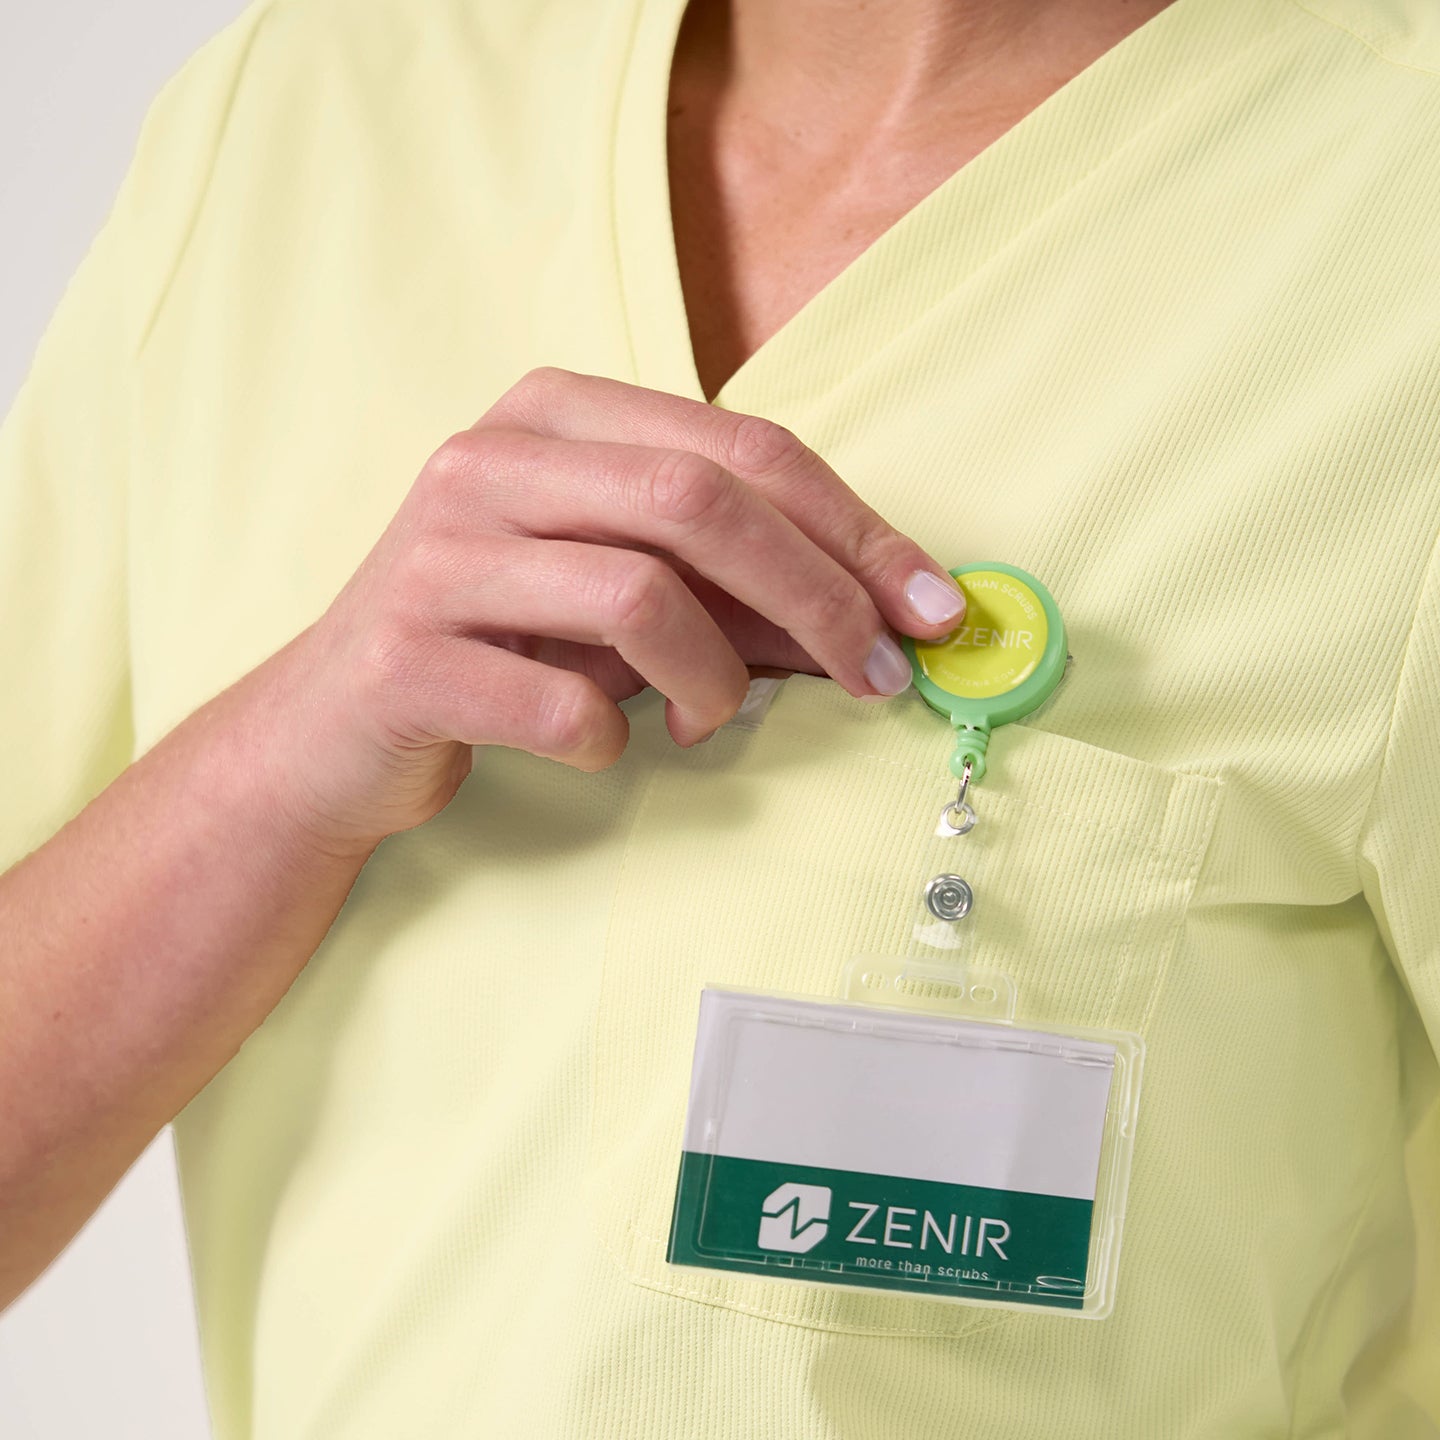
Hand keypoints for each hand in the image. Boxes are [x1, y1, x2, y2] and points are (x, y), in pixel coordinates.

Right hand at [254, 368, 966, 849]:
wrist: (333, 728)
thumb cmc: (505, 644)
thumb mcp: (622, 590)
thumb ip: (735, 581)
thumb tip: (886, 614)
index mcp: (556, 413)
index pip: (744, 446)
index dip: (856, 529)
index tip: (934, 607)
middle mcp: (490, 460)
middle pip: (701, 501)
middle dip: (820, 595)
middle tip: (879, 676)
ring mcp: (437, 553)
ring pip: (640, 594)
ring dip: (716, 678)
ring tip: (710, 721)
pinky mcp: (406, 655)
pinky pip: (563, 704)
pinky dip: (613, 740)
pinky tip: (604, 745)